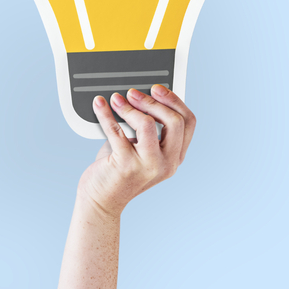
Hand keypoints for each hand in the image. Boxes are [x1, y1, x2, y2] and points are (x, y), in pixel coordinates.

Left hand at [78, 84, 195, 216]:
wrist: (102, 200)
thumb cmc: (119, 171)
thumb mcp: (142, 150)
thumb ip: (148, 129)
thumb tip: (141, 97)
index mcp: (174, 157)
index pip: (188, 122)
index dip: (174, 101)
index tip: (158, 88)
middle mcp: (166, 163)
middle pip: (174, 121)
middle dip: (153, 101)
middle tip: (133, 93)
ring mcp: (147, 165)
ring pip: (148, 124)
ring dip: (130, 107)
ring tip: (116, 100)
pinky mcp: (125, 165)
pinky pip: (116, 130)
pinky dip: (106, 114)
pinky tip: (100, 105)